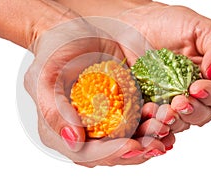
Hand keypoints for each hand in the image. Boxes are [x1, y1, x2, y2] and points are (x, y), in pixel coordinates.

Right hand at [24, 15, 173, 166]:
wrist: (71, 34)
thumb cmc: (54, 53)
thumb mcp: (45, 77)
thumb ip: (54, 111)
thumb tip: (75, 142)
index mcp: (62, 132)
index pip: (87, 154)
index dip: (111, 153)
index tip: (132, 145)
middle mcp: (84, 133)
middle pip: (113, 153)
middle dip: (137, 149)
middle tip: (157, 137)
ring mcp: (104, 123)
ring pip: (130, 142)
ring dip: (150, 139)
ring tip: (165, 127)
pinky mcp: (120, 111)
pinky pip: (140, 125)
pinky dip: (154, 124)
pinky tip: (165, 118)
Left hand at [117, 2, 210, 131]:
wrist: (134, 26)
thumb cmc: (169, 24)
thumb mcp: (200, 28)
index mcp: (210, 77)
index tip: (196, 89)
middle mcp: (191, 93)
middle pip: (202, 114)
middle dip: (191, 112)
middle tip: (178, 103)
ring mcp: (169, 102)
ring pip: (178, 122)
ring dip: (172, 121)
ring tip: (161, 112)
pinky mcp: (149, 105)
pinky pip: (153, 122)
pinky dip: (152, 123)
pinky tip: (147, 115)